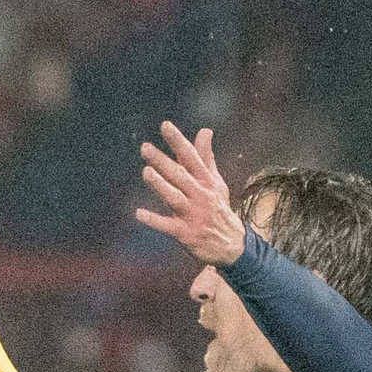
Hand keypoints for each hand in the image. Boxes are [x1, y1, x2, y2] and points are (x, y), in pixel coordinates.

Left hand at [129, 120, 246, 265]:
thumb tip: (205, 130)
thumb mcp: (215, 182)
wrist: (233, 246)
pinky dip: (154, 220)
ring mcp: (193, 214)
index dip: (178, 141)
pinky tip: (138, 213)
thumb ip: (206, 156)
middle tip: (145, 148)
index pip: (191, 157)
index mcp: (206, 181)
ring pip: (174, 197)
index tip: (165, 125)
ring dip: (160, 185)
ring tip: (146, 172)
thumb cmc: (219, 209)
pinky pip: (167, 226)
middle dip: (163, 161)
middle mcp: (200, 195)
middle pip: (179, 175)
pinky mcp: (185, 233)